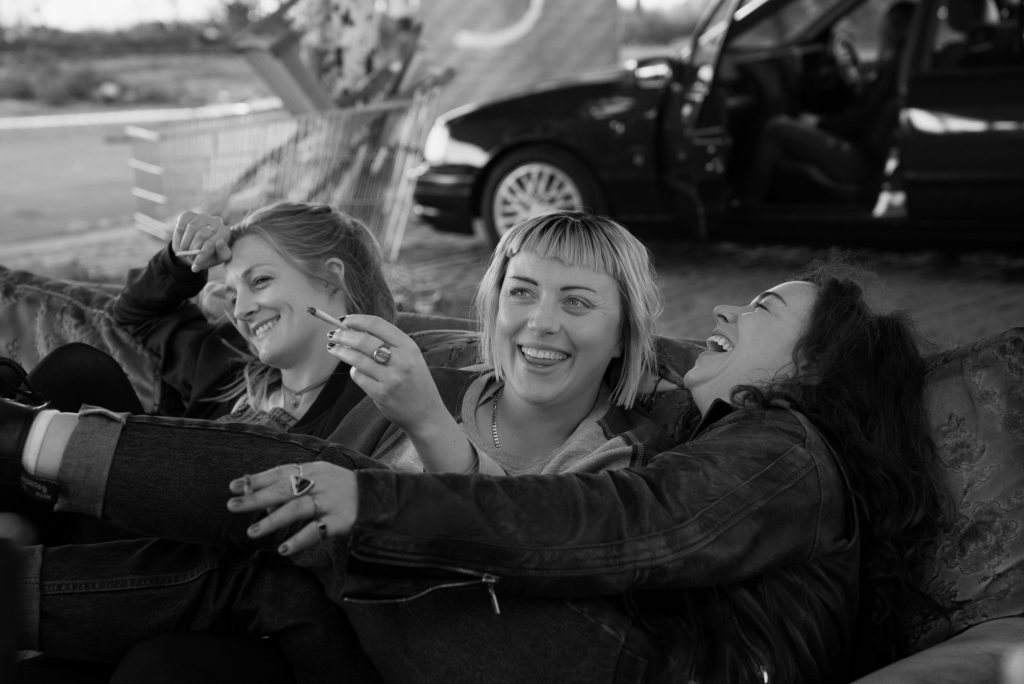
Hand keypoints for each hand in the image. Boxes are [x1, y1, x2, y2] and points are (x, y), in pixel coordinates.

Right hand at [171, 210, 231, 271]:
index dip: (202, 256)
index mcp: (225, 232)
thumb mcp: (218, 258)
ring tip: (184, 252)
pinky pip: (181, 225)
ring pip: (191, 228)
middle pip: (202, 234)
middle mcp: (216, 221)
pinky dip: (178, 237)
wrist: (195, 249)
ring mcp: (202, 217)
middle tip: (188, 258)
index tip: (195, 266)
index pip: (212, 243)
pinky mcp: (189, 215)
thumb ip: (222, 253)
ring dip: (185, 243)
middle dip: (193, 249)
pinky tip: (180, 244)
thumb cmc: (210, 255)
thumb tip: (219, 242)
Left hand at [227, 462, 356, 555]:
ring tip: (252, 532)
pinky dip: (299, 539)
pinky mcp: (340, 520)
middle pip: (284, 489)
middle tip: (232, 506)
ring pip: (298, 508)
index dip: (257, 479)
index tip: (233, 486)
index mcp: (314, 469)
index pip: (281, 472)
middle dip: (256, 498)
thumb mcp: (321, 480)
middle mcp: (321, 482)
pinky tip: (284, 549)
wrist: (381, 498)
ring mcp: (331, 501)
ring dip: (273, 520)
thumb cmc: (343, 490)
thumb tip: (266, 503)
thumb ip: (295, 488)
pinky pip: (317, 531)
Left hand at [325, 314, 448, 433]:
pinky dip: (354, 371)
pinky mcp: (381, 394)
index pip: (378, 325)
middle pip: (363, 341)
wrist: (426, 413)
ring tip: (332, 348)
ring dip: (340, 351)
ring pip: (357, 359)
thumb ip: (389, 343)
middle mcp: (402, 361)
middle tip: (332, 334)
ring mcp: (391, 378)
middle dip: (343, 335)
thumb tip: (356, 329)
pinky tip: (355, 370)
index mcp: (409, 347)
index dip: (357, 320)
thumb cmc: (415, 381)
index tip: (344, 320)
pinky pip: (358, 376)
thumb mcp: (411, 357)